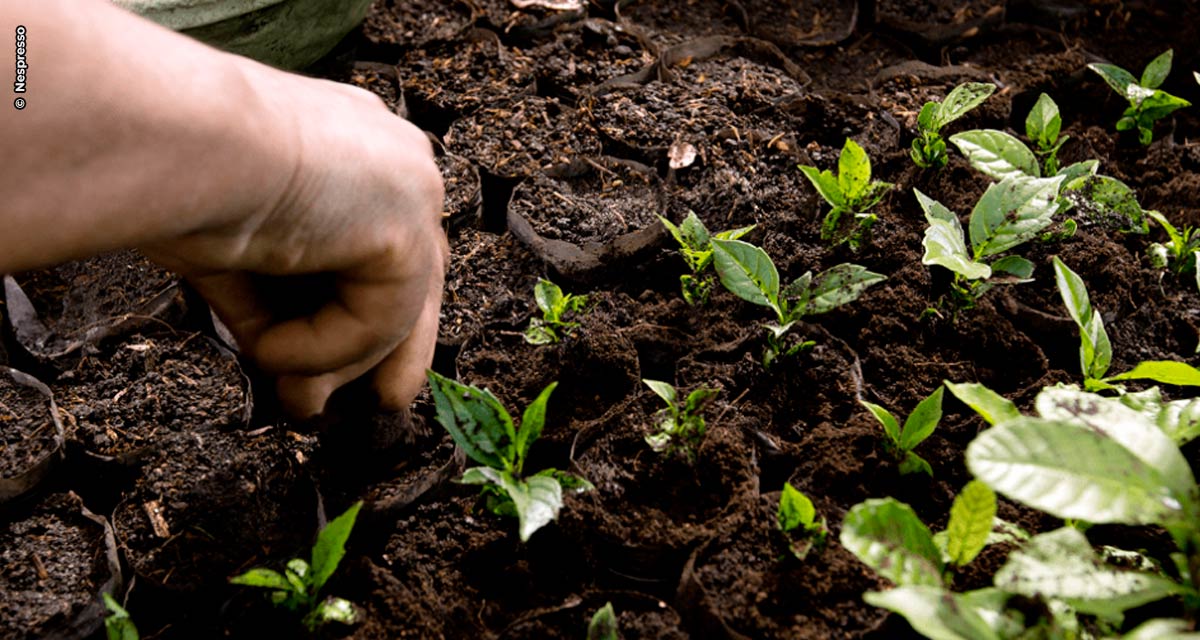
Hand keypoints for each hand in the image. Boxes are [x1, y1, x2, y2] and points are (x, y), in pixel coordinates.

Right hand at [142, 67, 446, 417]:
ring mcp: (410, 188)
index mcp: (349, 146)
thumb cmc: (171, 180)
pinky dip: (324, 349)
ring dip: (342, 364)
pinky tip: (269, 351)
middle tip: (355, 405)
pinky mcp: (408, 228)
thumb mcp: (231, 250)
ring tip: (294, 400)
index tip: (334, 363)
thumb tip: (283, 361)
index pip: (379, 238)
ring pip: (398, 304)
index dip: (361, 308)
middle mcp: (391, 157)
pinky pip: (380, 319)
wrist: (166, 139)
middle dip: (381, 352)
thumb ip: (272, 295)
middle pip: (412, 275)